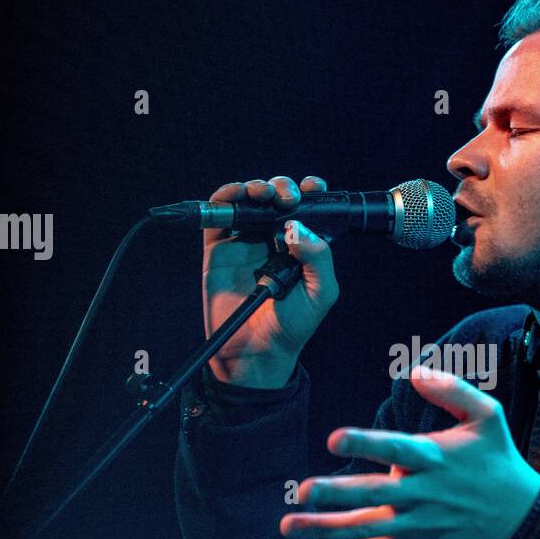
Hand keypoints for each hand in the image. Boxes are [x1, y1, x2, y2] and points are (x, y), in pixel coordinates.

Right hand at [202, 175, 338, 387]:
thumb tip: (297, 226)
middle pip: (276, 198)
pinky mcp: (219, 250)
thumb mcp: (321, 293)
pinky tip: (235, 194)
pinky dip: (225, 197)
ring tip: (262, 194)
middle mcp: (274, 240)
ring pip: (249, 201)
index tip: (313, 187)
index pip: (307, 210)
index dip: (310, 192)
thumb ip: (319, 258)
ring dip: (256, 187)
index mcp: (301, 247)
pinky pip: (218, 216)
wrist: (257, 351)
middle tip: (287, 198)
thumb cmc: (292, 326)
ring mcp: (246, 242)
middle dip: (282, 187)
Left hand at [279, 367, 539, 538]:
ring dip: (326, 529)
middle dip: (336, 493)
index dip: (364, 443)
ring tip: (288, 525)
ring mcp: (418, 522)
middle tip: (303, 491)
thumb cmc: (498, 458)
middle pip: (374, 494)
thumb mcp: (488, 415)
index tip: (333, 438)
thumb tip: (414, 372)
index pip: (395, 448)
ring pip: (367, 527)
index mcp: (435, 457)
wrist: (520, 515)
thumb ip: (452, 389)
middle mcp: (423, 491)